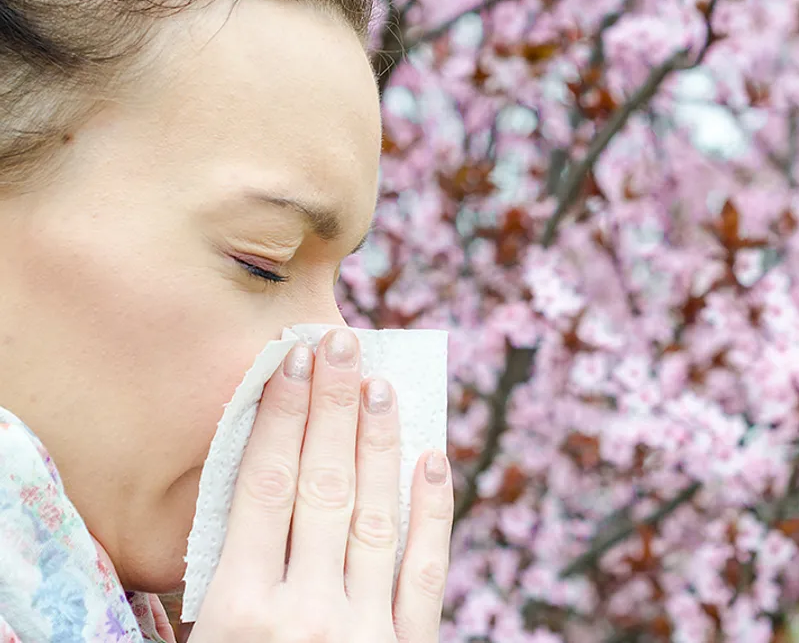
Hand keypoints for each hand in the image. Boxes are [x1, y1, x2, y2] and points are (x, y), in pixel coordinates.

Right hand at [183, 328, 453, 641]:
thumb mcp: (204, 641)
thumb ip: (222, 579)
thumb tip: (250, 492)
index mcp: (237, 609)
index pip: (264, 487)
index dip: (280, 417)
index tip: (293, 360)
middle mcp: (305, 613)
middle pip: (323, 487)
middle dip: (332, 408)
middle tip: (342, 346)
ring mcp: (365, 631)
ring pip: (376, 517)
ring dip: (379, 444)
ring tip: (380, 386)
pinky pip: (425, 571)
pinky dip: (433, 512)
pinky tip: (431, 459)